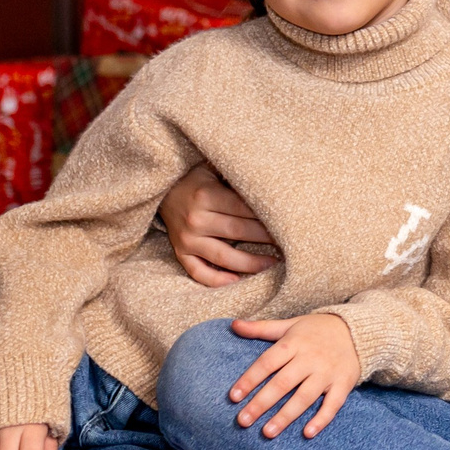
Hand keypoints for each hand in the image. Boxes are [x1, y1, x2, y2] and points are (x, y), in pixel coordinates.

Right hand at [161, 162, 276, 285]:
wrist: (161, 190)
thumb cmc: (195, 178)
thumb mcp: (212, 167)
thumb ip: (236, 173)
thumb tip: (271, 179)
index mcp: (206, 195)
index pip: (244, 209)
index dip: (267, 216)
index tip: (288, 221)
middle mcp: (196, 219)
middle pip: (238, 232)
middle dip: (266, 238)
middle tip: (289, 242)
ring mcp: (187, 239)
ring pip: (224, 257)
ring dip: (251, 263)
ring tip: (272, 264)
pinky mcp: (180, 253)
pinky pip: (199, 272)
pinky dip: (217, 280)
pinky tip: (238, 281)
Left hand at [226, 315, 360, 439]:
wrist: (357, 329)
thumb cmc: (317, 329)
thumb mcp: (290, 325)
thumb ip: (261, 328)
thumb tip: (234, 325)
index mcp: (294, 343)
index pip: (267, 363)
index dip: (249, 379)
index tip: (233, 397)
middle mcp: (310, 358)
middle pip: (282, 383)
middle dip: (261, 403)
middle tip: (243, 421)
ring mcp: (327, 372)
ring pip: (304, 397)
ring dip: (286, 416)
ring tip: (268, 432)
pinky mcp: (343, 384)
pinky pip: (332, 404)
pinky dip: (321, 419)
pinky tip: (307, 433)